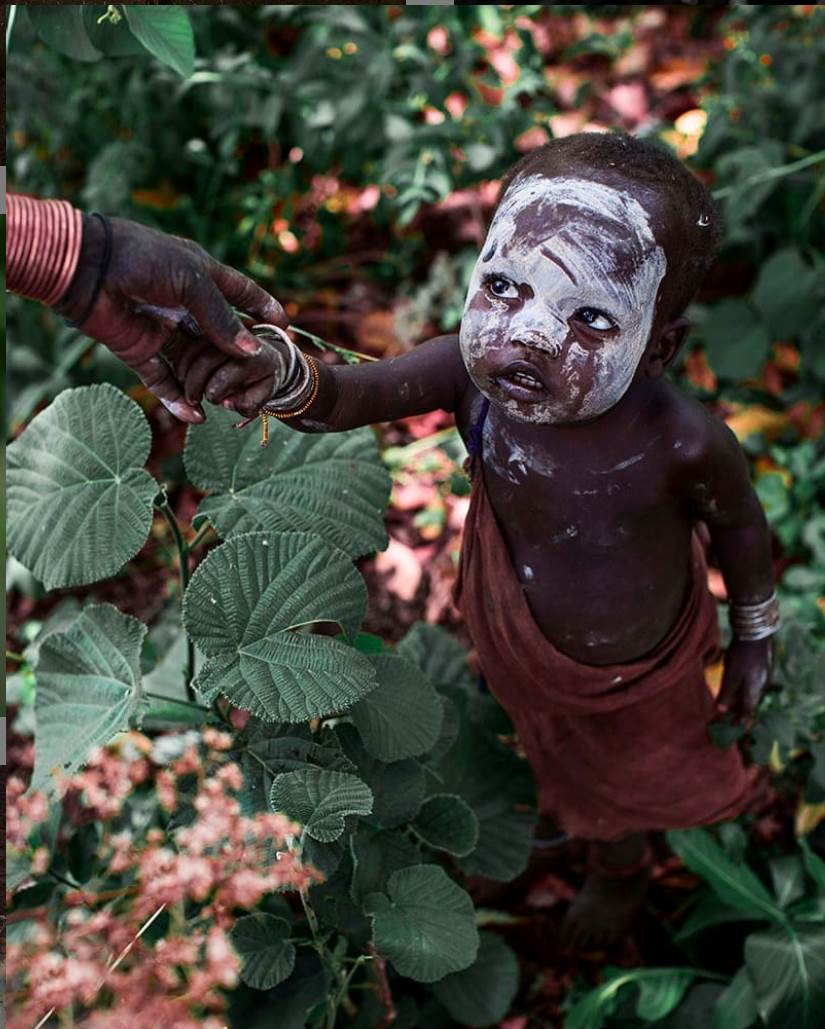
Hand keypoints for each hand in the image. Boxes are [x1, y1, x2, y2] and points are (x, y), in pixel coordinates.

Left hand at [56, 215, 286, 422]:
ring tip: (227, 404)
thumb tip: (252, 352)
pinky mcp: (140, 351)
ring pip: (194, 364)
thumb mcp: (192, 282)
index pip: (240, 293)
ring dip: (210, 385)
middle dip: (239, 358)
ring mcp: (163, 330)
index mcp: (199, 275)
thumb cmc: (142, 261)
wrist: (86, 270)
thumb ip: (223, 318)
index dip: (262, 306)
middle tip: (259, 376)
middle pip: (219, 337)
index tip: (283, 325)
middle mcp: (183, 305)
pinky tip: (196, 417)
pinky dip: (179, 400)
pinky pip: (164, 381)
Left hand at [713, 636, 774, 726]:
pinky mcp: (764, 668)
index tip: (734, 728)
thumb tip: (721, 711)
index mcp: (755, 691)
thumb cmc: (741, 655)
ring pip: (753, 694)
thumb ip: (726, 693)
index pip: (748, 711)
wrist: (756, 634)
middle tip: (730, 717)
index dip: (741, 721)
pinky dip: (746, 689)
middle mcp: (763, 686)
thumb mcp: (731, 675)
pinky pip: (755, 685)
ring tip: (732, 703)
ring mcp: (765, 677)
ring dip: (742, 700)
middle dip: (740, 711)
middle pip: (751, 703)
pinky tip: (739, 685)